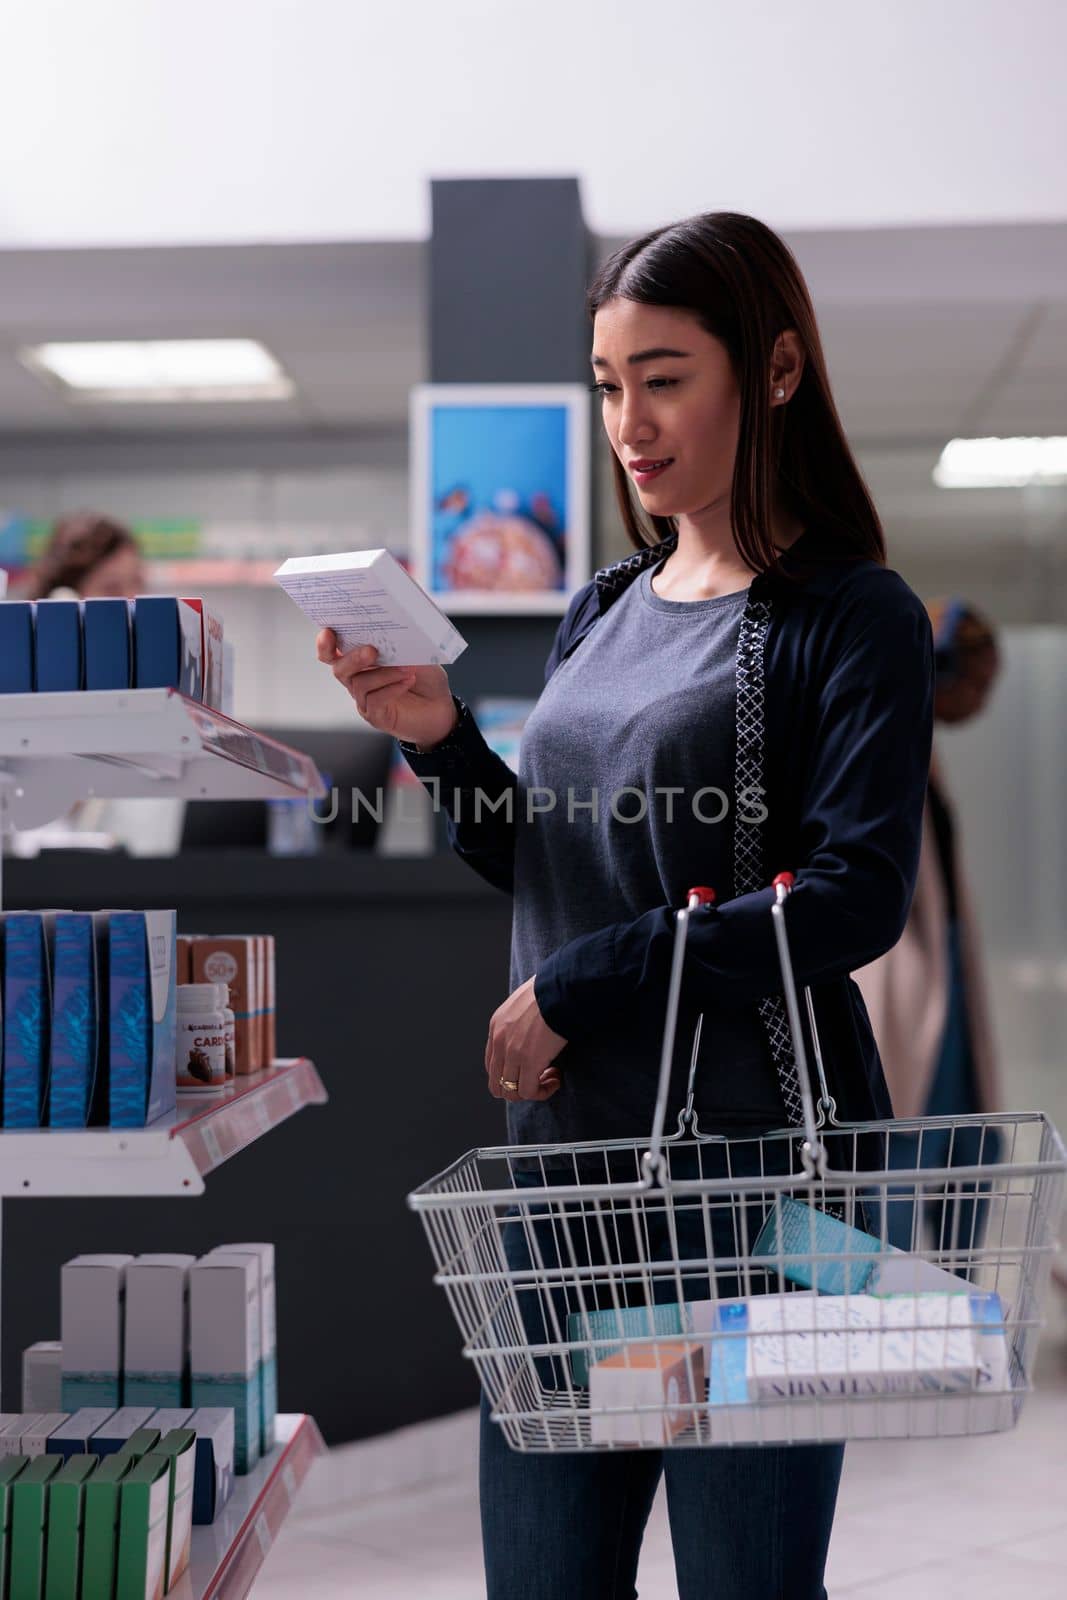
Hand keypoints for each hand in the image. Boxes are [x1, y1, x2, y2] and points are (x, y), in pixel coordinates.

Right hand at [316, 629, 457, 747]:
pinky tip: (407, 682)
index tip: (328, 632)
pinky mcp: (376, 716)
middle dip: (353, 658)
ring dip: (383, 673)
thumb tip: (391, 633)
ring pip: (360, 684)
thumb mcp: (416, 655)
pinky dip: (391, 688)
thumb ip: (400, 645)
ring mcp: (365, 700)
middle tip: (372, 650)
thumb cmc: (425, 680)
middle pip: (340, 668)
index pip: (333, 653)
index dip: (326, 644)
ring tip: (406, 668)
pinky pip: (374, 701)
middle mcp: (358, 680)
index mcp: (362, 662)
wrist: (442, 708)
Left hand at [485, 976, 565, 1102]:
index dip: (510, 1074)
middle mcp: (499, 1042)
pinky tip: (556, 1078)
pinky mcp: (529, 1062)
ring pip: (511, 1092)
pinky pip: (529, 1092)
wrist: (559, 989)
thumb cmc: (549, 992)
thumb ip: (519, 1020)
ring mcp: (512, 1053)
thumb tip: (531, 1030)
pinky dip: (542, 1091)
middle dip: (517, 1088)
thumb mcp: (523, 1003)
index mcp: (497, 1026)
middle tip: (538, 1079)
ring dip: (532, 1090)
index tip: (529, 1069)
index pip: (492, 1064)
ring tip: (550, 1077)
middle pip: (497, 1083)